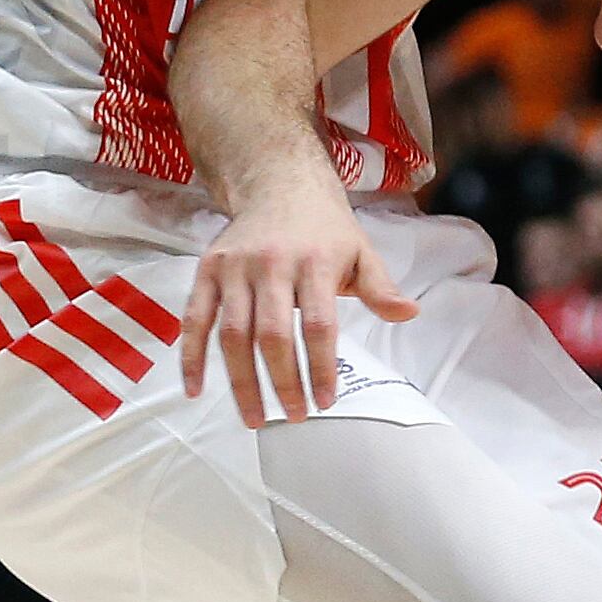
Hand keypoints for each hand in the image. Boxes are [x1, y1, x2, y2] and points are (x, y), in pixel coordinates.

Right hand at [179, 180, 417, 427]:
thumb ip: (381, 287)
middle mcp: (271, 264)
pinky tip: (196, 390)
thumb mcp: (360, 251)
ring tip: (254, 418)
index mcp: (314, 262)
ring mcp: (235, 267)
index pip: (319, 326)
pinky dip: (191, 356)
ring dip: (241, 381)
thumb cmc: (324, 228)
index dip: (320, 368)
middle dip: (283, 382)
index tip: (324, 401)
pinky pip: (195, 319)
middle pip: (273, 335)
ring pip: (232, 334)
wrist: (280, 183)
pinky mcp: (208, 269)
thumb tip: (409, 314)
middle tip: (293, 416)